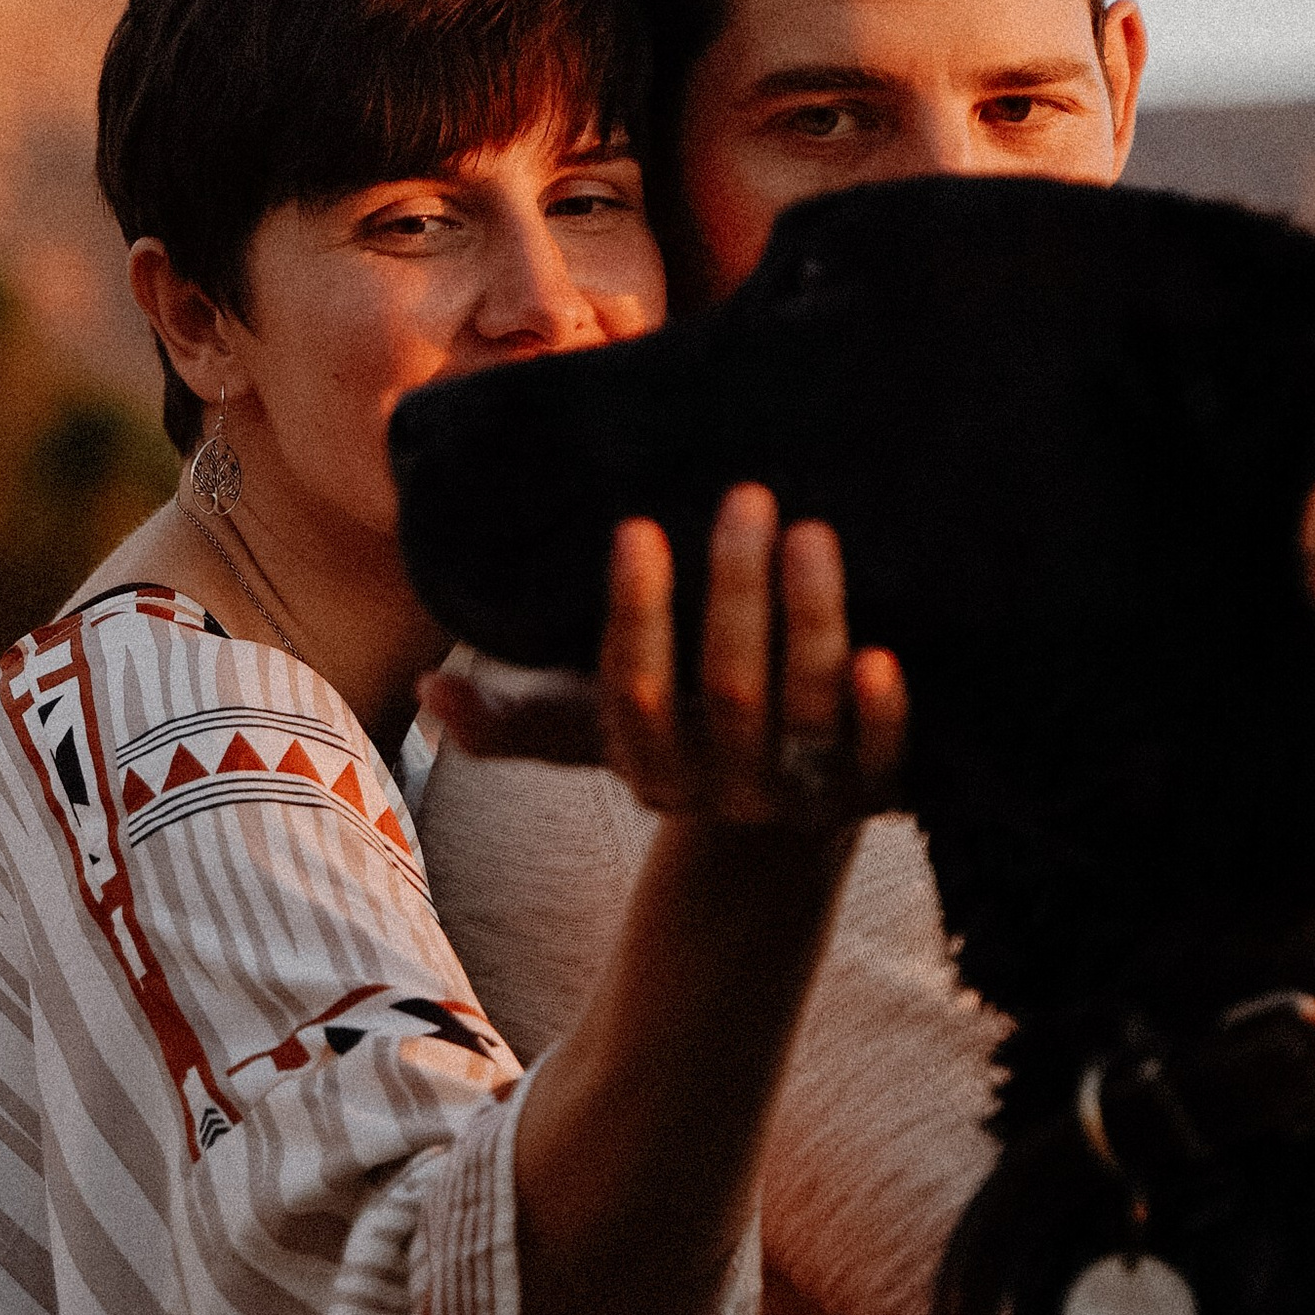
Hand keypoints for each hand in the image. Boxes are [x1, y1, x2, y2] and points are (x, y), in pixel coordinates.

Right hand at [424, 484, 907, 830]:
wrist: (783, 817)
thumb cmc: (678, 735)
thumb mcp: (595, 731)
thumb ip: (517, 716)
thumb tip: (429, 694)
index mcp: (650, 769)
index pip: (631, 694)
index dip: (636, 614)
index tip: (638, 525)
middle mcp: (723, 790)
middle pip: (728, 696)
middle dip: (736, 593)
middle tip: (749, 496)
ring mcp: (802, 798)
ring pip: (804, 712)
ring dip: (808, 622)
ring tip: (813, 532)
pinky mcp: (876, 797)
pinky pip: (885, 766)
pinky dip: (882, 715)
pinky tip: (881, 654)